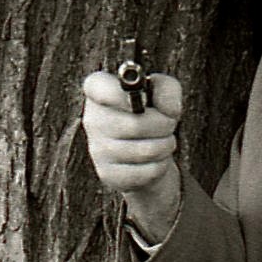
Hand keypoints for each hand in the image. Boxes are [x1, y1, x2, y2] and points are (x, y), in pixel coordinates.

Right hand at [82, 71, 182, 242]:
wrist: (146, 152)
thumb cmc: (152, 114)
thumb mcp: (162, 92)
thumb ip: (167, 90)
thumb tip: (169, 109)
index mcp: (98, 90)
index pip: (97, 87)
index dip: (120, 93)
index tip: (140, 99)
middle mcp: (92, 119)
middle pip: (136, 125)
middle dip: (165, 125)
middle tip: (169, 123)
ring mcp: (97, 150)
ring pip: (146, 150)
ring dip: (166, 145)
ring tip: (163, 140)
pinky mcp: (108, 174)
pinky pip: (148, 171)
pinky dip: (161, 165)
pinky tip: (154, 158)